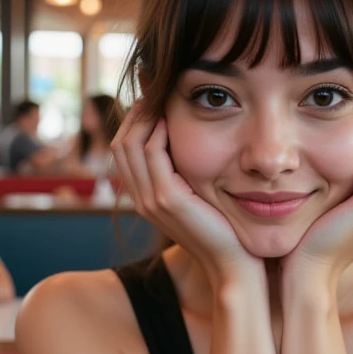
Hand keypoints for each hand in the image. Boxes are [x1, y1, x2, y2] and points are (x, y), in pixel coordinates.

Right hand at [110, 100, 259, 286]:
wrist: (232, 264)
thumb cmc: (223, 232)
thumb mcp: (199, 200)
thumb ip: (187, 177)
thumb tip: (190, 148)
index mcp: (144, 199)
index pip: (124, 151)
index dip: (133, 122)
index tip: (152, 98)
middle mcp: (140, 200)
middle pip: (120, 143)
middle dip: (135, 113)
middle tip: (152, 89)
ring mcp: (151, 201)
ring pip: (131, 144)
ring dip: (145, 116)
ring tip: (161, 96)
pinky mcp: (168, 199)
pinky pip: (153, 154)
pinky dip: (160, 131)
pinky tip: (173, 118)